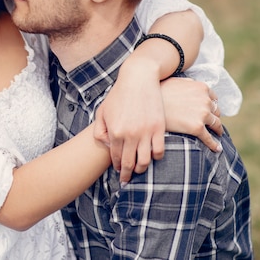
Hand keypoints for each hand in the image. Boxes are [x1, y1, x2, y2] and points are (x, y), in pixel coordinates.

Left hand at [93, 63, 165, 183]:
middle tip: (127, 179)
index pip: (115, 158)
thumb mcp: (102, 111)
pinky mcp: (159, 128)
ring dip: (141, 169)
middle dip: (127, 175)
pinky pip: (159, 151)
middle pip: (129, 164)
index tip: (119, 172)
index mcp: (114, 132)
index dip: (117, 168)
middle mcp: (130, 135)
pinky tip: (152, 156)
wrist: (138, 79)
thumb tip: (107, 146)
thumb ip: (99, 130)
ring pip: (145, 161)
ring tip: (140, 170)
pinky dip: (156, 157)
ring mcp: (145, 132)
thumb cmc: (118, 95)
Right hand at [160, 78, 223, 149]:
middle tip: (213, 124)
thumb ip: (188, 82)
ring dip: (217, 130)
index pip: (214, 99)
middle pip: (216, 112)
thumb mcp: (175, 81)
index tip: (210, 111)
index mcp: (202, 88)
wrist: (148, 105)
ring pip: (216, 125)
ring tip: (217, 135)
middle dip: (214, 117)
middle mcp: (205, 100)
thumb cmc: (159, 92)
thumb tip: (192, 83)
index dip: (212, 106)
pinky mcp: (197, 128)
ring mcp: (202, 114)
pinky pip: (209, 139)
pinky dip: (214, 144)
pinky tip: (217, 148)